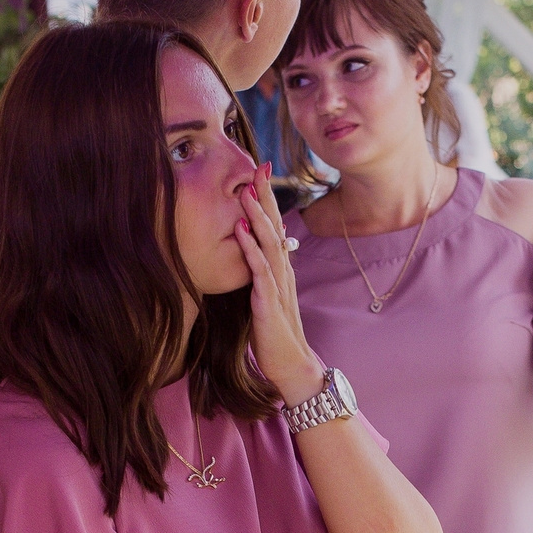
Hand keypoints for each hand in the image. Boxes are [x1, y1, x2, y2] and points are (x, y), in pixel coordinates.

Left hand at [233, 170, 326, 404]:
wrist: (292, 365)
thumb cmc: (275, 333)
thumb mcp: (267, 297)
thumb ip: (261, 275)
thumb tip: (251, 255)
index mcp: (281, 270)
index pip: (275, 227)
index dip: (268, 200)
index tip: (259, 173)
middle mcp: (283, 272)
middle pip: (276, 227)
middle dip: (266, 197)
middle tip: (258, 167)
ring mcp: (278, 286)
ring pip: (269, 243)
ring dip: (257, 216)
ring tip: (245, 191)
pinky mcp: (269, 302)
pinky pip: (260, 270)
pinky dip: (250, 248)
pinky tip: (240, 230)